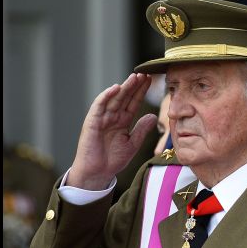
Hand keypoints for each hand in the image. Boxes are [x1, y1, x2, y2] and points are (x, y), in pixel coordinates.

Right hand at [68, 73, 157, 189]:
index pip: (134, 102)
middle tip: (144, 74)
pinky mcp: (92, 122)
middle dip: (134, 85)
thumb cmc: (113, 160)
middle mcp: (112, 116)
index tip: (151, 81)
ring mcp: (102, 118)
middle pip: (125, 97)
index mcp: (123, 121)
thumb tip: (154, 116)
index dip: (141, 92)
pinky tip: (116, 88)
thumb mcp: (133, 144)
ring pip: (114, 98)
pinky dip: (106, 96)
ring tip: (134, 77)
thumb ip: (142, 129)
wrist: (98, 173)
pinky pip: (99, 106)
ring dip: (124, 87)